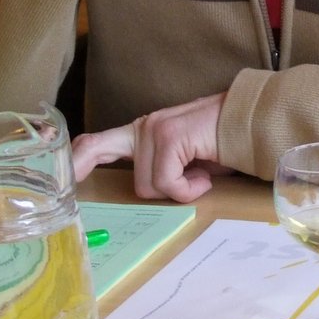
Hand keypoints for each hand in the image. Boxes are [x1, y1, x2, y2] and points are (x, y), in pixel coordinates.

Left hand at [72, 92, 229, 202]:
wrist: (251, 125)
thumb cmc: (221, 145)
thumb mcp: (183, 162)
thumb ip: (159, 170)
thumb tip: (147, 194)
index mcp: (140, 133)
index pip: (96, 144)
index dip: (78, 162)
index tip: (67, 184)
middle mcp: (143, 128)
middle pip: (138, 184)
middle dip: (166, 191)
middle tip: (193, 179)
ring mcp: (154, 130)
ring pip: (152, 186)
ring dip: (182, 188)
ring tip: (203, 170)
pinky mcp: (169, 137)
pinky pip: (169, 182)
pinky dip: (190, 187)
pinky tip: (206, 173)